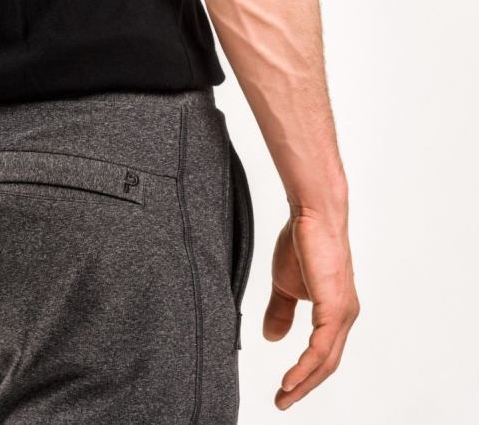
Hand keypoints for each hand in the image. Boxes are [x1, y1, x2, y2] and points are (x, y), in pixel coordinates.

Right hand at [263, 206, 359, 409]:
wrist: (312, 216)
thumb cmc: (301, 244)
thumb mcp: (284, 286)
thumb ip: (280, 312)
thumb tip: (273, 338)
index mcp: (335, 312)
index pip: (322, 353)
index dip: (304, 374)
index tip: (283, 390)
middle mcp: (345, 316)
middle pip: (327, 364)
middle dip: (304, 386)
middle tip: (282, 402)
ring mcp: (343, 312)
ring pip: (325, 360)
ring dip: (303, 382)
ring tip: (284, 396)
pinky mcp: (335, 307)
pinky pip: (320, 348)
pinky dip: (305, 367)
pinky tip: (291, 379)